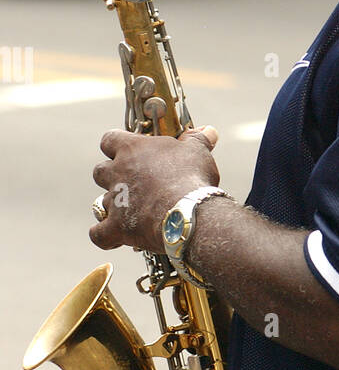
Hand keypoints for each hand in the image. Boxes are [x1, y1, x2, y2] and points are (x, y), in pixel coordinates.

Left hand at [90, 126, 218, 253]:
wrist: (188, 213)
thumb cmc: (191, 178)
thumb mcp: (198, 152)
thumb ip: (197, 139)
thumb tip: (208, 131)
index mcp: (131, 149)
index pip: (110, 139)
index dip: (116, 145)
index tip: (128, 150)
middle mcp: (116, 173)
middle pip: (100, 171)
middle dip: (111, 176)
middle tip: (132, 183)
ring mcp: (114, 201)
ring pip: (100, 202)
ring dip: (113, 207)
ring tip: (131, 212)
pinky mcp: (116, 227)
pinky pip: (99, 234)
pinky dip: (104, 236)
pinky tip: (114, 238)